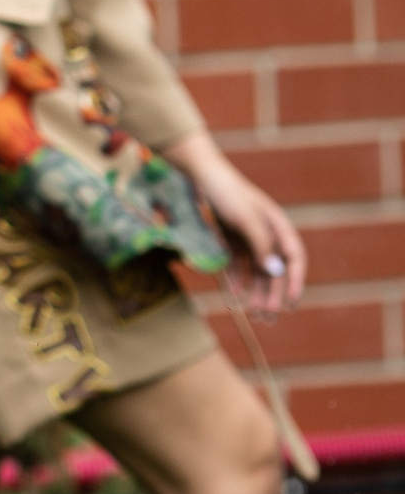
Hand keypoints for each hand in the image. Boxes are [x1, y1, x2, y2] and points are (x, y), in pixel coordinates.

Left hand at [168, 134, 307, 314]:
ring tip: (254, 314)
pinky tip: (234, 295)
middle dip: (272, 294)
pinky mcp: (230, 238)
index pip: (294, 258)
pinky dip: (237, 279)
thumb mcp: (245, 219)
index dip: (295, 281)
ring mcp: (247, 236)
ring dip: (256, 292)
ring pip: (256, 270)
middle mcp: (266, 232)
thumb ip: (261, 246)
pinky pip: (237, 264)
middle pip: (274, 268)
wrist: (197, 175)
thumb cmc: (226, 194)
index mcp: (278, 226)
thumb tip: (277, 273)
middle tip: (268, 318)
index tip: (291, 303)